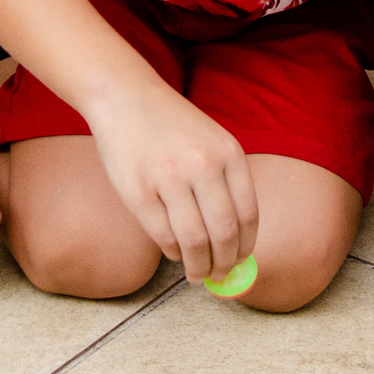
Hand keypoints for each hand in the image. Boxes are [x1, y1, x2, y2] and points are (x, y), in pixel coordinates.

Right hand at [88, 83, 257, 281]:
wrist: (125, 97)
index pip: (248, 214)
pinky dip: (173, 252)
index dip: (246, 246)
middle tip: (219, 276)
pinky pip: (163, 237)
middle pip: (224, 233)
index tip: (242, 261)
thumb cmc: (171, 125)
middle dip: (225, 264)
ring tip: (196, 274)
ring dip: (198, 267)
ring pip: (194, 242)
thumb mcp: (211, 141)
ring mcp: (169, 178)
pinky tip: (175, 252)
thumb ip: (226, 181)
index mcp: (228, 152)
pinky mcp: (138, 192)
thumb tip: (237, 241)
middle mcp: (203, 165)